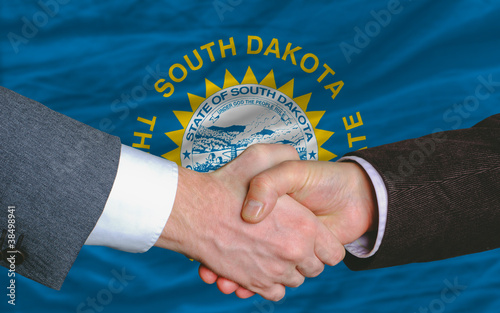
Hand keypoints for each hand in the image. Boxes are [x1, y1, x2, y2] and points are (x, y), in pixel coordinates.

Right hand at [155, 145, 343, 300]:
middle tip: (288, 240)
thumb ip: (287, 157)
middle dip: (305, 257)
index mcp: (305, 226)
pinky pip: (276, 293)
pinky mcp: (254, 284)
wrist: (191, 211)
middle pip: (314, 268)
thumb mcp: (262, 156)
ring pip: (294, 280)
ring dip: (287, 269)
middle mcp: (294, 252)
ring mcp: (274, 272)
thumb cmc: (226, 184)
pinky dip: (271, 284)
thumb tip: (301, 167)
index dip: (325, 245)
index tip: (312, 237)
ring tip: (271, 251)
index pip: (333, 251)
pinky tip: (260, 266)